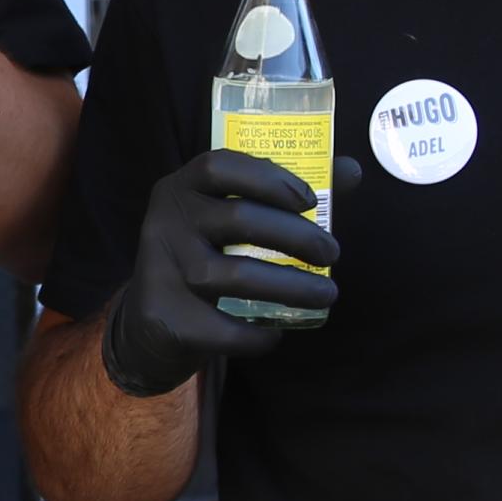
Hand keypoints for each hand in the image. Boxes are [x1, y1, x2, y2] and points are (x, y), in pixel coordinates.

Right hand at [97, 148, 356, 394]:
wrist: (150, 325)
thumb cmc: (205, 257)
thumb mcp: (229, 218)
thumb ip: (285, 194)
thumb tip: (351, 170)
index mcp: (182, 188)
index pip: (219, 166)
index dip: (268, 177)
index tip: (309, 200)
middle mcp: (165, 222)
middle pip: (239, 218)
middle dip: (297, 236)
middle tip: (332, 253)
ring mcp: (161, 269)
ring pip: (235, 274)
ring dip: (292, 286)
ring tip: (326, 295)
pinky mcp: (165, 315)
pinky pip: (225, 327)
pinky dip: (260, 334)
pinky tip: (276, 332)